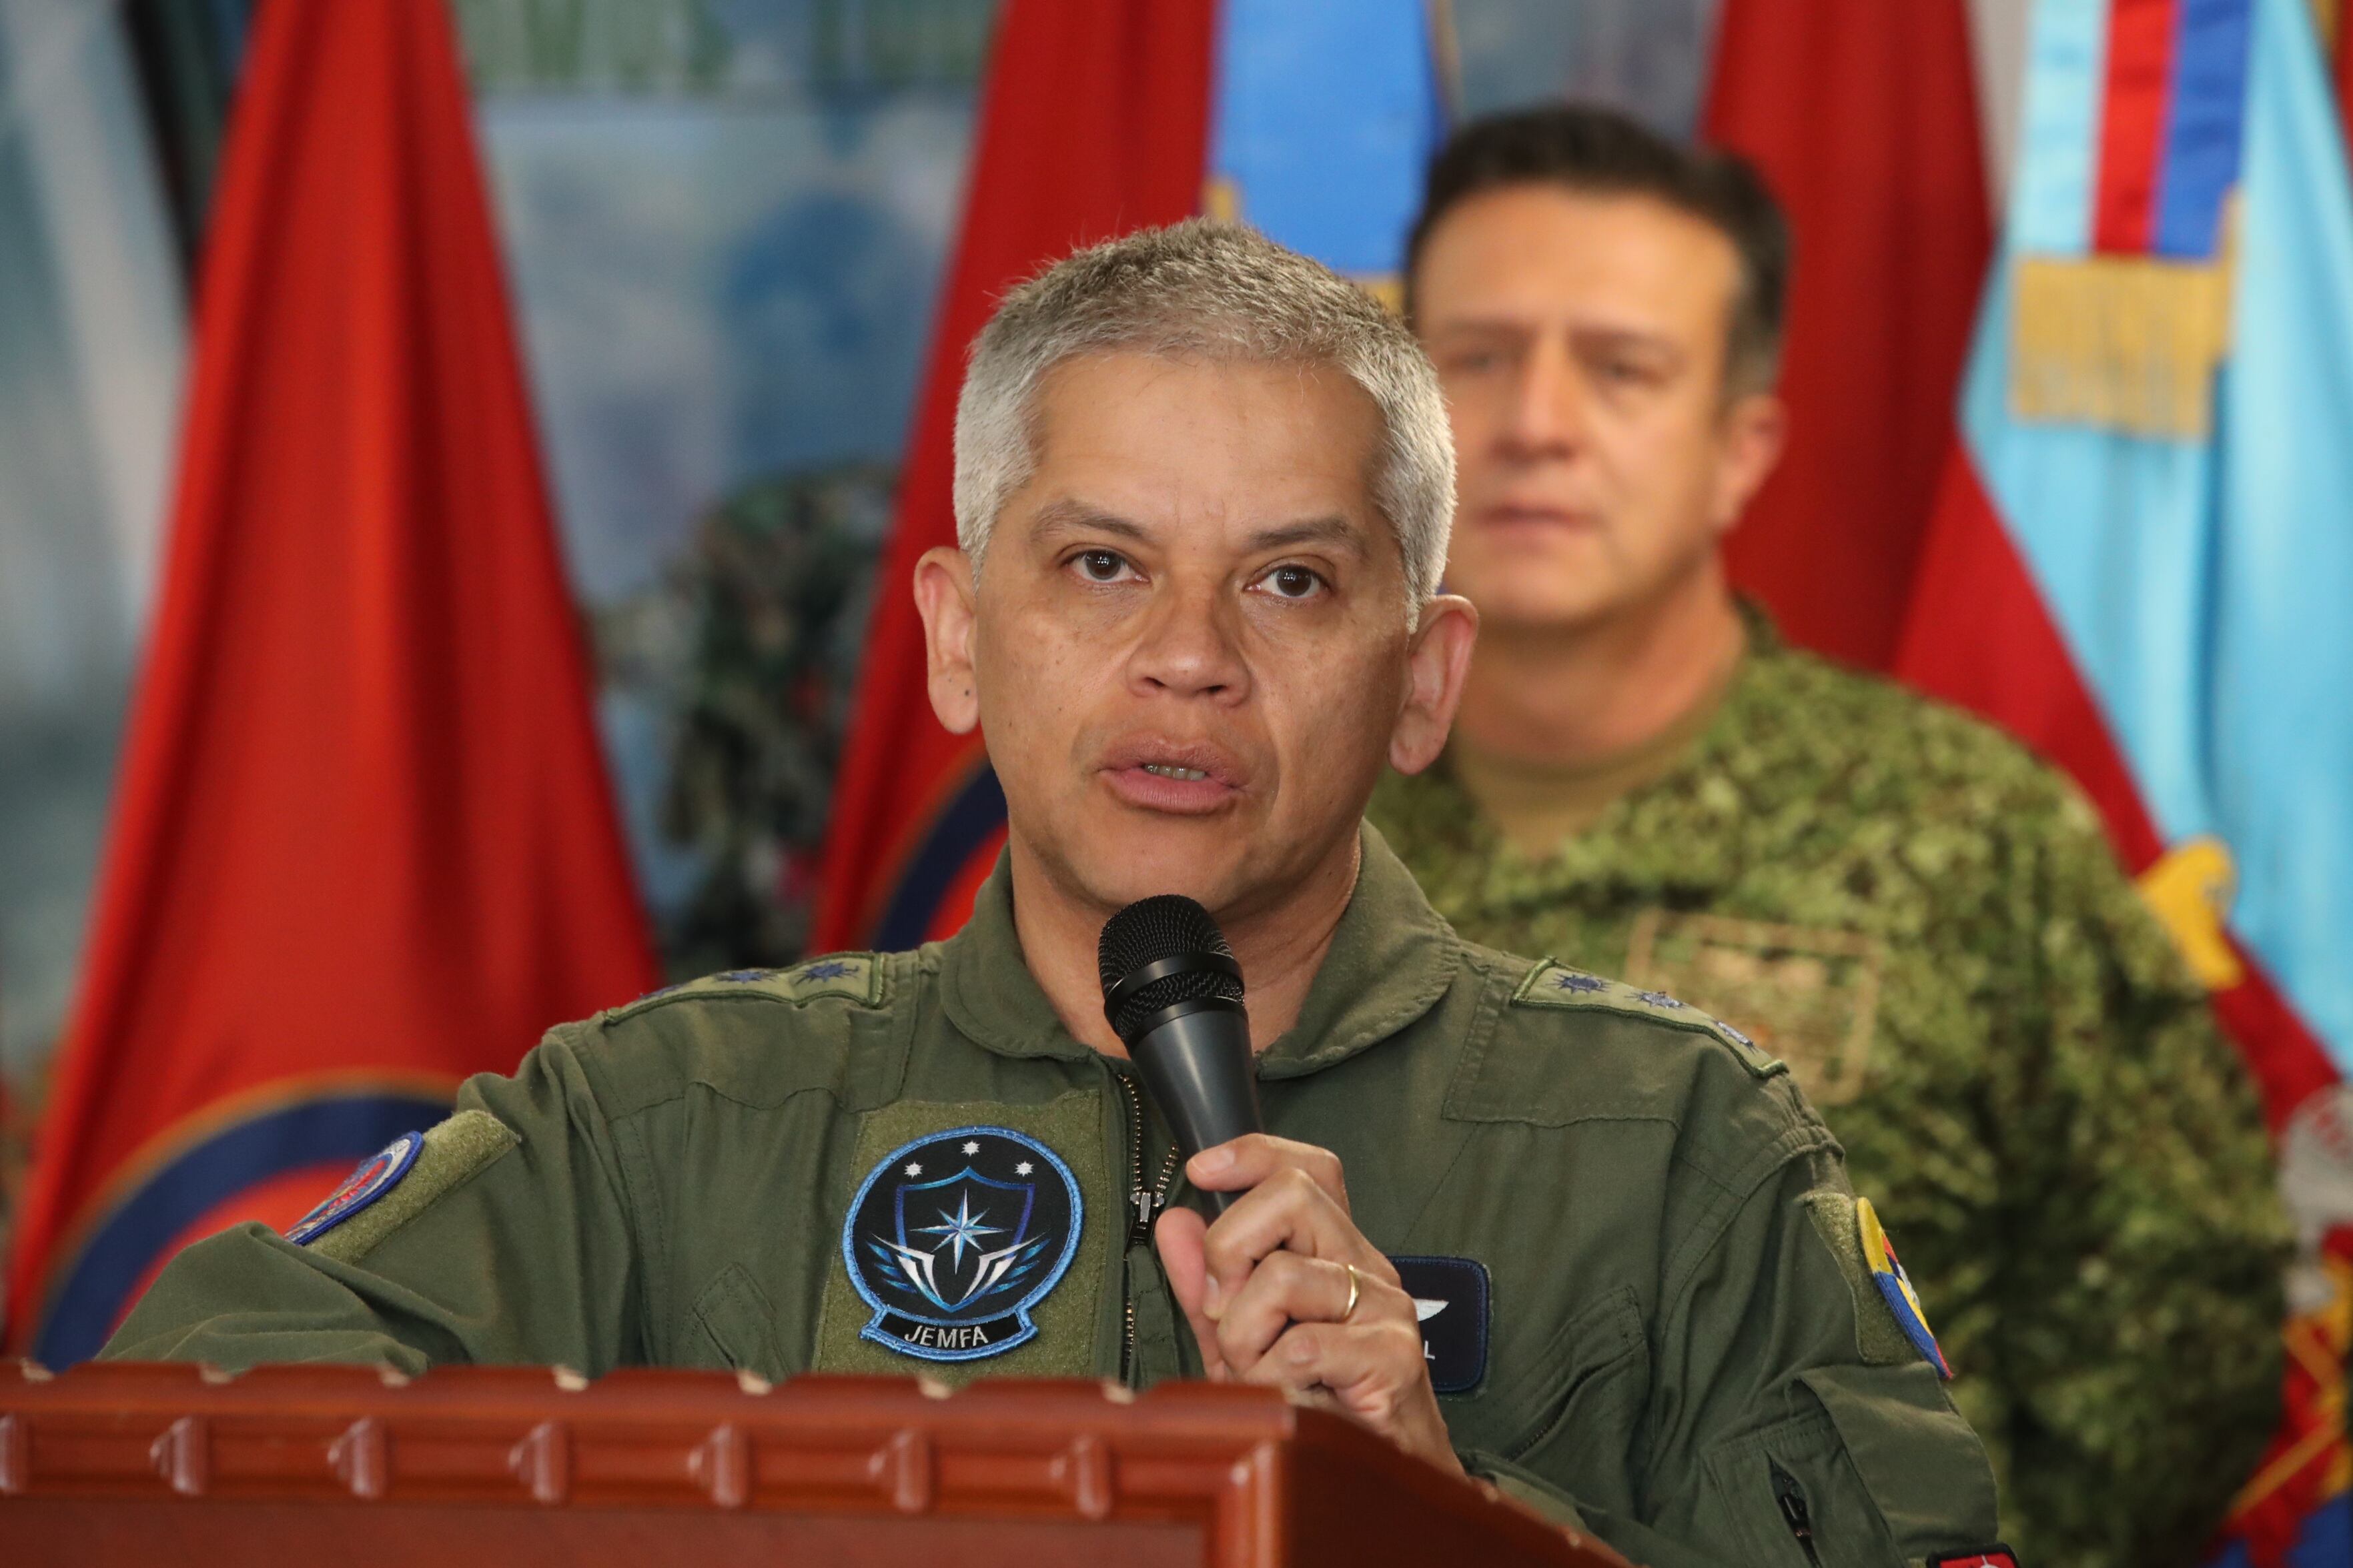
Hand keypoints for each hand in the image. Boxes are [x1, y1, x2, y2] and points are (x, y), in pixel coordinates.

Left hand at [1152, 1133, 1460, 1475]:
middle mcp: (1366, 1265)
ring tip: (1261, 1372)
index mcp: (1335, 1252)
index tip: (1200, 1170)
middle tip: (1223, 1312)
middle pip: (1291, 1195)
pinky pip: (1302, 1345)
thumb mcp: (1242, 1340)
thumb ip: (1206, 1285)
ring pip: (1282, 1276)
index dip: (1253, 1154)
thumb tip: (1175, 1223)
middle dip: (1229, 1248)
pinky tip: (1289, 1396)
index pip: (1308, 1169)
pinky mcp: (1392, 1355)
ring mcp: (1384, 1307)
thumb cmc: (1315, 1405)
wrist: (1380, 1481)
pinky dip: (1274, 1377)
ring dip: (1246, 1336)